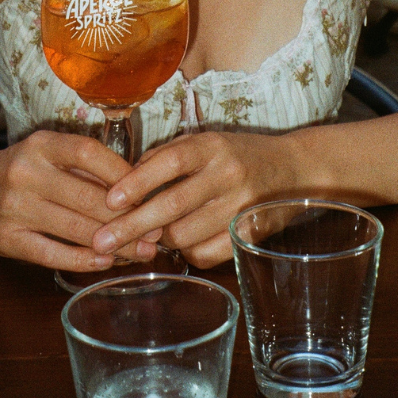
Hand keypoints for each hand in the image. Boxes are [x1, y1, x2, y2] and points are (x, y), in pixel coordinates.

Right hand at [0, 130, 164, 271]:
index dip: (122, 173)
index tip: (148, 190)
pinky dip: (83, 259)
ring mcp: (15, 208)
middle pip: (88, 196)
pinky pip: (54, 253)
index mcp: (41, 145)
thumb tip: (137, 186)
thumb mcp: (45, 155)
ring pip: (76, 228)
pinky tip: (105, 261)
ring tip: (140, 251)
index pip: (89, 153)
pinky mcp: (8, 240)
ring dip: (114, 243)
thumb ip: (82, 167)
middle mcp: (26, 172)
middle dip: (128, 217)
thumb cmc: (18, 171)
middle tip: (156, 230)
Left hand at [91, 132, 294, 268]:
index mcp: (212, 146)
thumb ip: (167, 157)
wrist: (296, 170)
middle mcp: (227, 174)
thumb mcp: (206, 143)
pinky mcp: (250, 235)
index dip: (136, 181)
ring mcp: (241, 207)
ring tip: (151, 234)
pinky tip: (185, 241)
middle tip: (101, 241)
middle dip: (131, 226)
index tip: (110, 200)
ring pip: (185, 235)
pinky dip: (187, 252)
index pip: (169, 161)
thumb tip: (123, 181)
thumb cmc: (238, 155)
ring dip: (160, 239)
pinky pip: (206, 254)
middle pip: (172, 205)